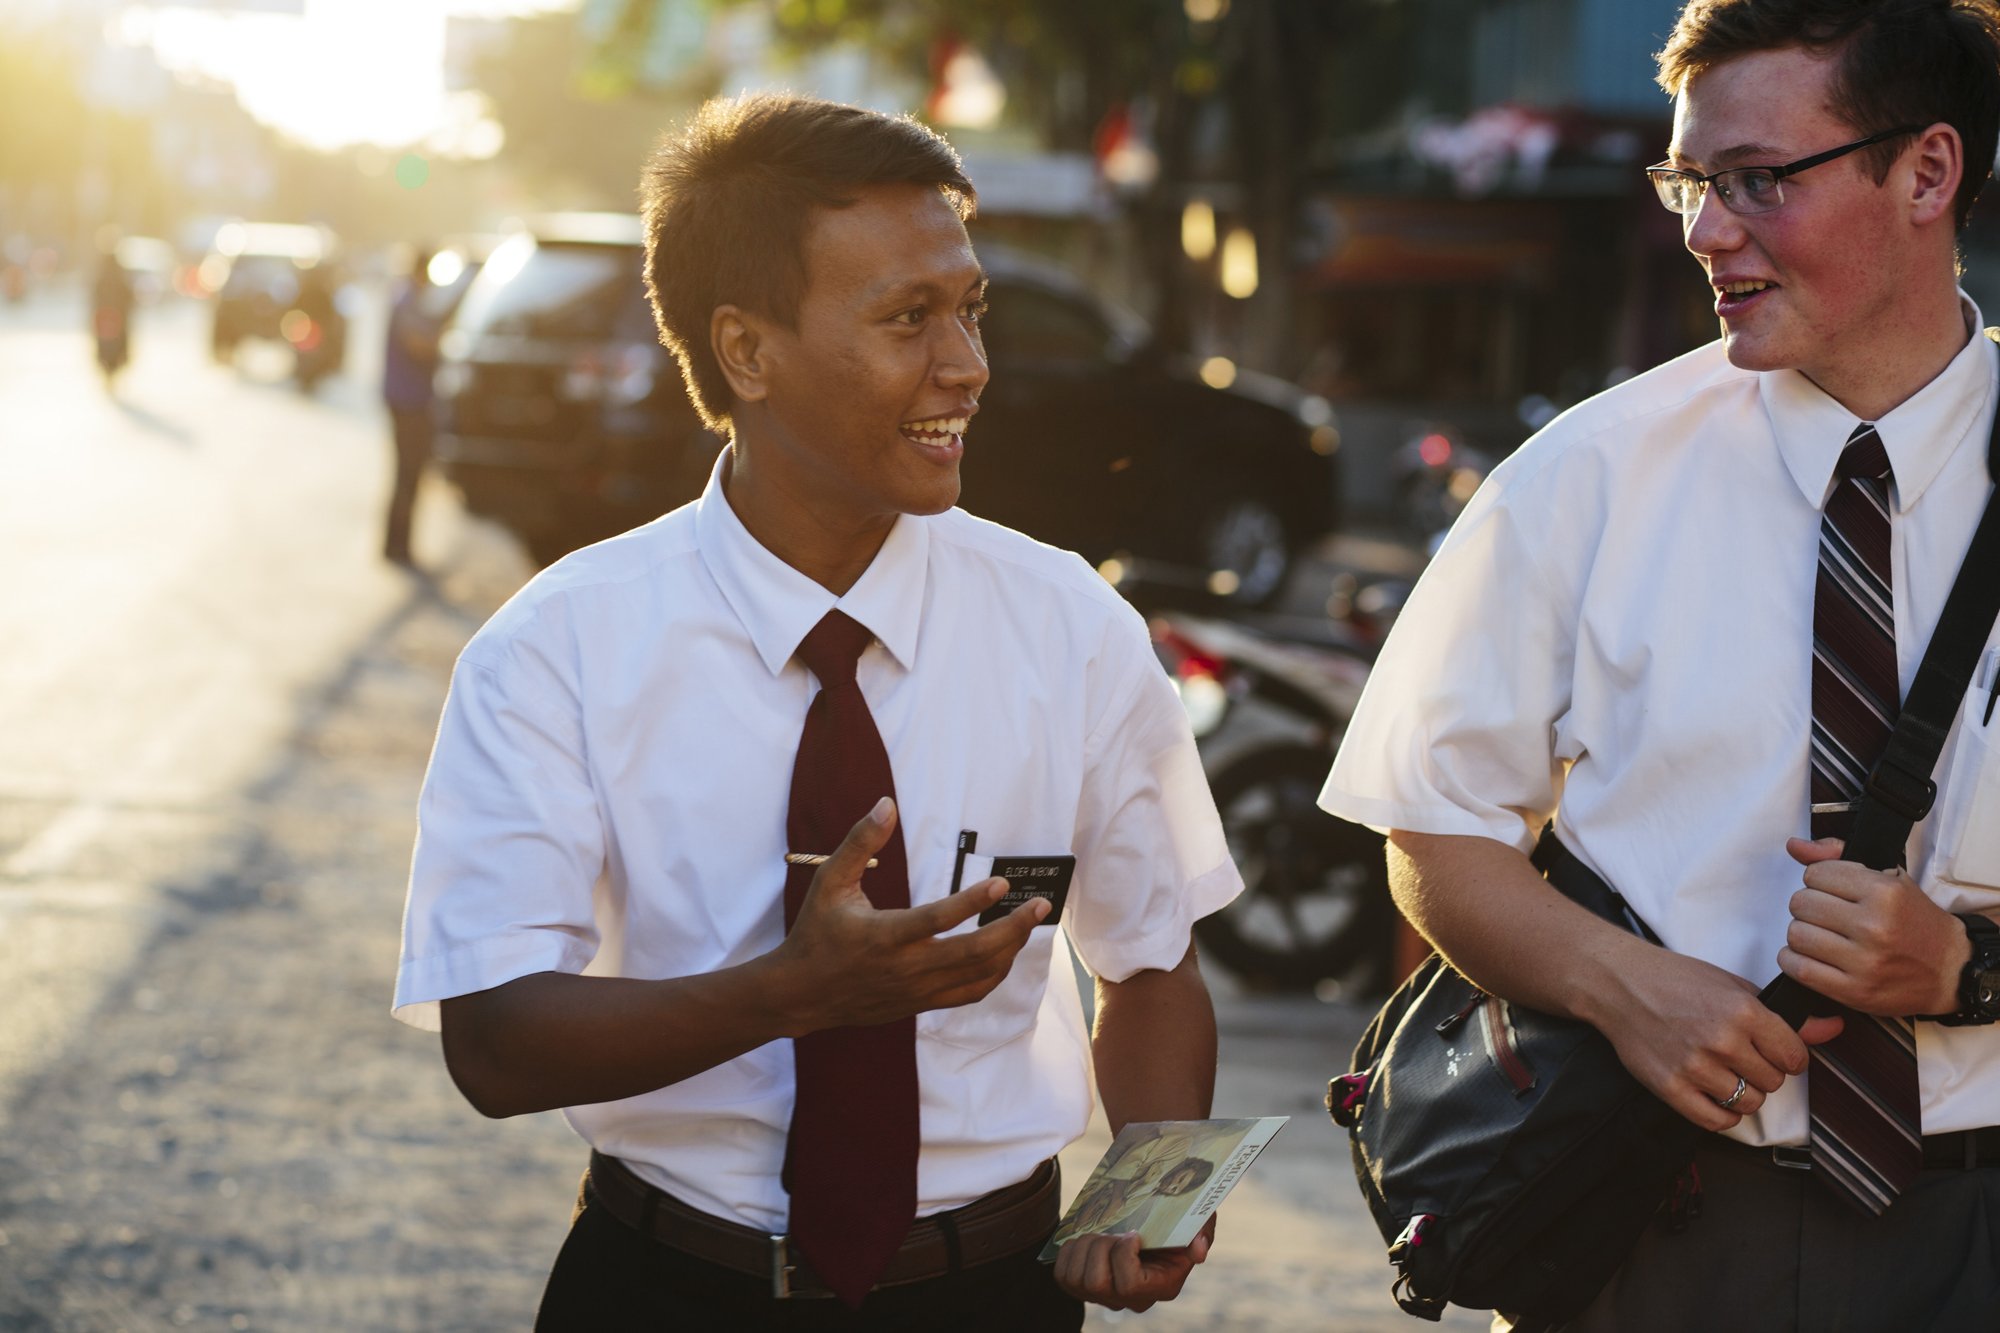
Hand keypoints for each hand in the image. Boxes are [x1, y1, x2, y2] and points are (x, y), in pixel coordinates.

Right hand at [771, 798, 1047, 1032]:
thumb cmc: (817, 933)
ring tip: (1029, 922)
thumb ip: (860, 842)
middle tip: (1040, 905)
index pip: (938, 919)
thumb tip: (885, 805)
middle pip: (973, 953)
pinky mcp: (921, 1003)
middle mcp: (907, 967)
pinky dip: (994, 974)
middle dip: (1013, 929)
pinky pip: (969, 993)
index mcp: (885, 935)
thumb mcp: (829, 881)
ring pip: (978, 975)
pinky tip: (1005, 953)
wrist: (802, 995)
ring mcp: (917, 990)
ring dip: (1010, 949)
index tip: (1003, 884)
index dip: (973, 901)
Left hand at [1053, 1215, 1212, 1310]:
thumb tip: (1198, 1250)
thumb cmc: (1177, 1220)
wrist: (1151, 1219)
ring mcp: (1105, 1296)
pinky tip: (1085, 1240)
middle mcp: (1131, 1299)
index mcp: (1161, 1286)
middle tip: (1112, 1231)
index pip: (1130, 1286)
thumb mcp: (1198, 1219)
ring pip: (1076, 1280)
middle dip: (1099, 1248)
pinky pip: (1063, 1275)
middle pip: (1097, 1284)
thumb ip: (1203, 1230)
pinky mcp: (1083, 1287)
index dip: (1123, 1256)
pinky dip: (1068, 1252)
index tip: (1133, 1233)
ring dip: (1083, 1247)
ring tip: (1099, 1233)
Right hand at [1590, 944, 1841, 1131]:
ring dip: (1743, 1092)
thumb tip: (1833, 1028)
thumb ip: (1784, 1015)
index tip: (1773, 1050)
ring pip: (1750, 1102)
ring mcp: (1695, 1066)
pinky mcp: (1671, 1088)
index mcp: (1743, 1011)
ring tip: (1724, 1072)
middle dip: (1763, 1071)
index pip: (1795, 1057)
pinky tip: (1715, 1094)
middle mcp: (1722, 1040)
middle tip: (1741, 1056)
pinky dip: (1724, 1113)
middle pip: (1774, 1081)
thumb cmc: (1676, 980)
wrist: (1620, 984)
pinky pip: (1718, 1120)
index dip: (1788, 1055)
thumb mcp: (1734, 987)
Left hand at [1778, 836, 1967, 1016]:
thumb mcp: (1889, 879)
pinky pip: (1798, 969)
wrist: (1951, 970)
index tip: (1833, 890)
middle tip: (1827, 915)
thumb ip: (1838, 856)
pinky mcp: (1854, 991)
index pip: (1815, 874)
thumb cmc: (1915, 922)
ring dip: (1803, 934)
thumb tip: (1794, 845)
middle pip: (1801, 904)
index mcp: (1884, 893)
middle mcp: (1874, 926)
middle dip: (1809, 906)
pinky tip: (1811, 956)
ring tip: (1822, 936)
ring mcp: (1864, 962)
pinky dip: (1794, 960)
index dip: (1819, 880)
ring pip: (1796, 934)